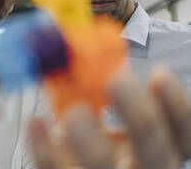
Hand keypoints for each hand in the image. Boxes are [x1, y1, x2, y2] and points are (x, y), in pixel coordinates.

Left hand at [29, 67, 190, 168]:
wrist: (70, 161)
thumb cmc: (92, 135)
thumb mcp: (105, 115)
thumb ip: (99, 89)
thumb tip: (78, 53)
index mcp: (157, 147)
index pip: (183, 131)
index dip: (175, 105)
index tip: (158, 73)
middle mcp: (140, 167)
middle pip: (154, 150)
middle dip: (140, 114)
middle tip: (117, 81)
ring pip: (103, 167)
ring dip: (90, 138)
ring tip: (73, 114)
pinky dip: (45, 149)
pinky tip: (37, 123)